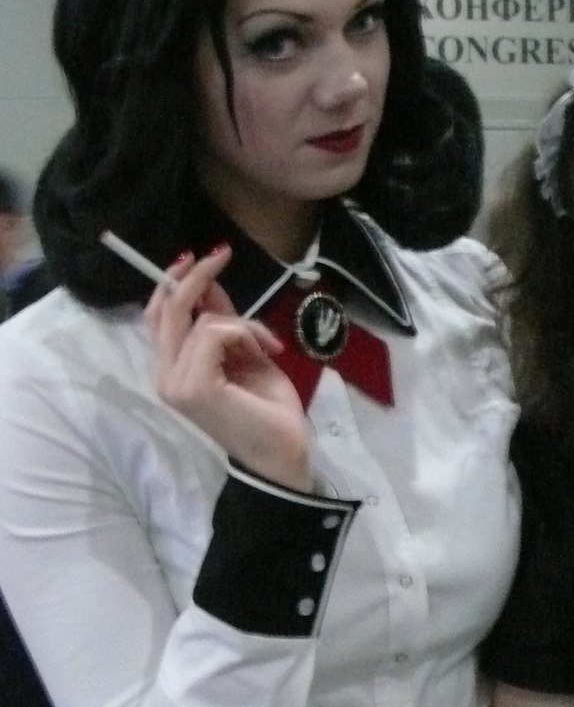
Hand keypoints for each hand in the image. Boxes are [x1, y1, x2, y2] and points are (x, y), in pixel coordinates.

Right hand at [145, 248, 312, 492]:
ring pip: (200, 320)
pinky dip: (244, 333)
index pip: (157, 317)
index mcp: (172, 370)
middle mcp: (165, 377)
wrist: (284, 453)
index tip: (199, 258)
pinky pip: (215, 332)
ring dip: (242, 324)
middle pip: (166, 311)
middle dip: (195, 277)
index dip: (173, 284)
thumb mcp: (244, 352)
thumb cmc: (267, 409)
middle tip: (221, 254)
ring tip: (265, 347)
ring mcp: (176, 384)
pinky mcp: (194, 386)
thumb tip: (208, 283)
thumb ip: (222, 321)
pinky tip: (264, 354)